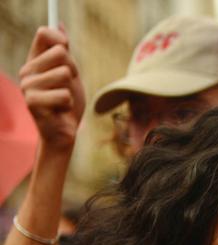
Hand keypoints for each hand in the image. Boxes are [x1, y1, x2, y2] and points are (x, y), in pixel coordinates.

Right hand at [19, 26, 84, 150]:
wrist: (64, 131)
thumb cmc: (68, 103)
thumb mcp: (71, 74)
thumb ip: (64, 51)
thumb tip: (59, 24)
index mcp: (35, 60)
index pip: (44, 34)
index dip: (61, 40)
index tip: (67, 49)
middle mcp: (27, 70)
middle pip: (61, 53)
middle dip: (73, 72)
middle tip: (67, 87)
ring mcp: (27, 85)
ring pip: (65, 74)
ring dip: (71, 90)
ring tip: (62, 100)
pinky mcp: (31, 101)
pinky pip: (64, 95)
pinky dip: (68, 104)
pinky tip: (59, 110)